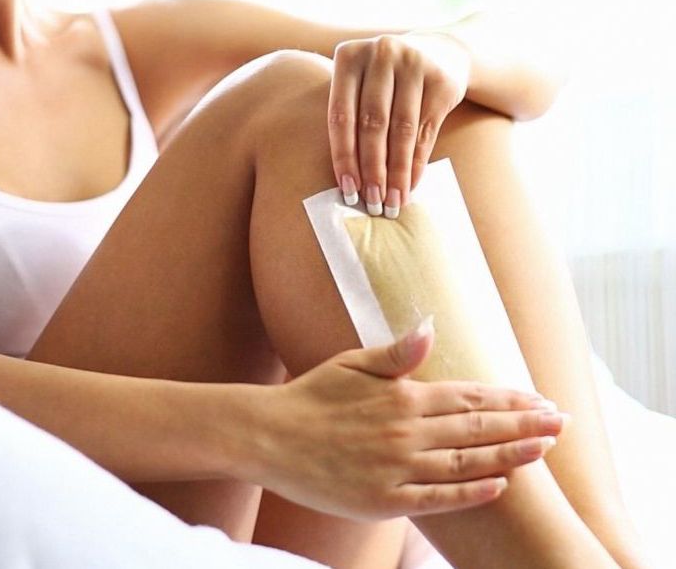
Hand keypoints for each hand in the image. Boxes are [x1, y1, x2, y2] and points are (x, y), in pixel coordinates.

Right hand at [247, 318, 563, 520]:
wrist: (267, 437)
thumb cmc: (309, 397)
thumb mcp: (351, 363)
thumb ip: (395, 351)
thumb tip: (430, 328)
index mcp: (401, 395)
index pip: (469, 397)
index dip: (509, 399)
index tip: (539, 399)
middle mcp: (405, 430)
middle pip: (478, 429)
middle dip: (525, 424)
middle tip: (561, 423)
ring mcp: (397, 468)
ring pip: (466, 462)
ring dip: (510, 456)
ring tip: (543, 450)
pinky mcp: (383, 499)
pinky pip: (438, 497)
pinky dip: (471, 492)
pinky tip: (499, 486)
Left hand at [327, 31, 470, 216]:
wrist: (443, 51)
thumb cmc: (387, 81)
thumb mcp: (362, 84)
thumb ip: (350, 118)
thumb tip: (346, 182)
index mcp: (349, 57)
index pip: (341, 116)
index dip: (343, 157)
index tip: (347, 190)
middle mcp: (380, 54)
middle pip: (372, 124)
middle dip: (372, 170)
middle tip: (372, 203)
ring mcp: (413, 62)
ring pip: (401, 130)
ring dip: (396, 172)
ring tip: (392, 201)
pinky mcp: (441, 79)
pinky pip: (425, 131)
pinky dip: (417, 162)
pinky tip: (410, 185)